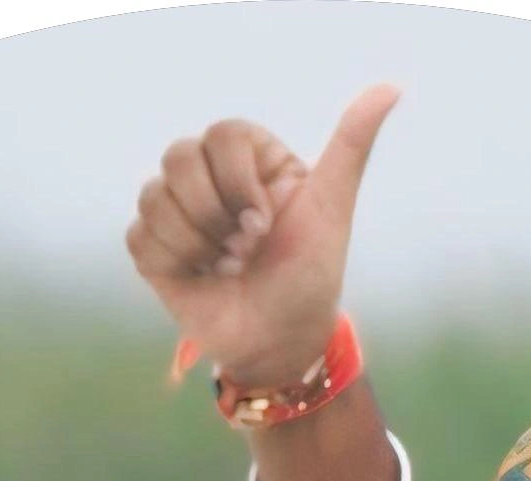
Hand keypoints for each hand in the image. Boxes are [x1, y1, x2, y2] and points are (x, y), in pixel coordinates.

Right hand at [125, 85, 400, 389]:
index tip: (266, 225)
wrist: (281, 342)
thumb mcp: (332, 208)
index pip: (222, 134)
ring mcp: (178, 210)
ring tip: (228, 270)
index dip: (238, 182)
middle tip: (246, 253)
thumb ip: (352, 146)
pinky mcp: (154, 247)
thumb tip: (391, 89)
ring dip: (196, 244)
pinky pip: (139, 236)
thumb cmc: (309, 276)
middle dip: (215, 216)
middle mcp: (210, 175)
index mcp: (249, 157)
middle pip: (180, 158)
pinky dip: (173, 261)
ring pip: (154, 196)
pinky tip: (201, 279)